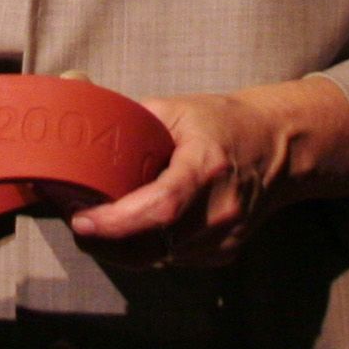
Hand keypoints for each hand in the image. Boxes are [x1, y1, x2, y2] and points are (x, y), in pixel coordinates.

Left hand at [65, 77, 348, 269]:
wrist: (278, 147)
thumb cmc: (222, 123)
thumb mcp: (176, 109)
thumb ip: (125, 113)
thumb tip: (70, 88)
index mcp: (208, 166)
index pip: (161, 207)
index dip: (117, 221)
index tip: (82, 220)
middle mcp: (220, 209)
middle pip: (153, 245)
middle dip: (106, 243)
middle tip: (78, 225)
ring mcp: (225, 237)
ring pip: (158, 258)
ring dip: (121, 249)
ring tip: (97, 226)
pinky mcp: (224, 253)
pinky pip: (172, 259)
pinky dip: (146, 249)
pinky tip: (132, 230)